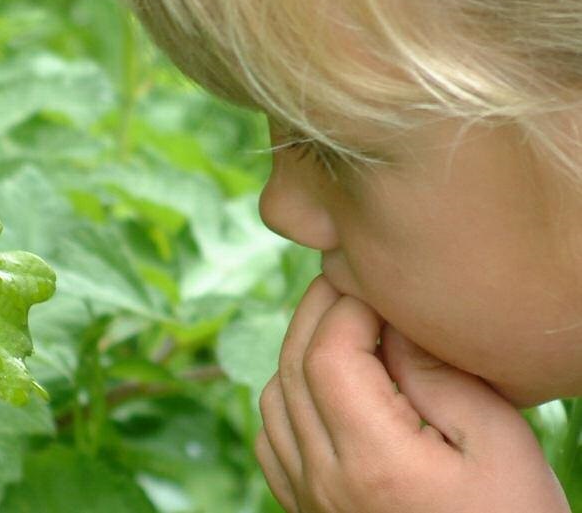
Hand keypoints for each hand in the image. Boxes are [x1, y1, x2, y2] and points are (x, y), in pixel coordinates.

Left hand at [255, 275, 568, 512]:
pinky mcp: (305, 509)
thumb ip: (439, 376)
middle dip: (317, 314)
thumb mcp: (498, 443)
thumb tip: (392, 320)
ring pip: (273, 400)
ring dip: (299, 354)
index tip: (376, 284)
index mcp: (373, 458)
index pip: (327, 354)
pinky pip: (273, 438)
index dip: (345, 305)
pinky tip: (328, 387)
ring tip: (344, 330)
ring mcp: (308, 497)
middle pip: (291, 368)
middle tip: (349, 282)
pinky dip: (288, 399)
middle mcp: (325, 479)